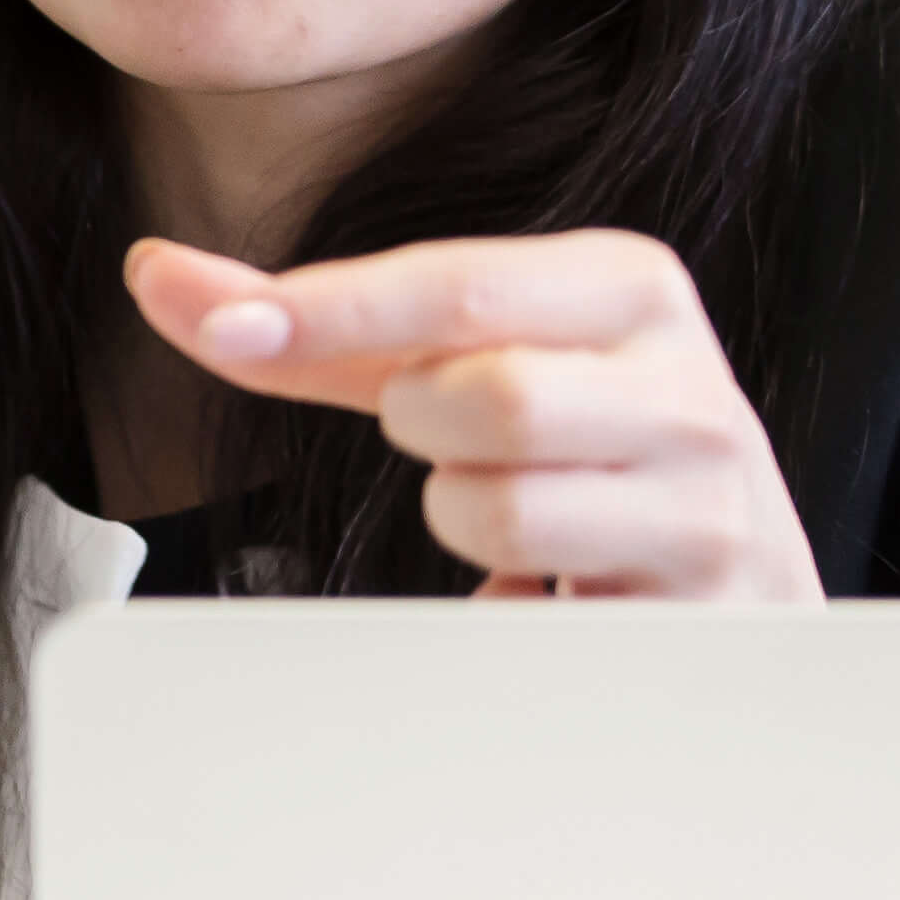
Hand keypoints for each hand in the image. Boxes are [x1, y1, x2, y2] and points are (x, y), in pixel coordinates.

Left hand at [125, 227, 823, 602]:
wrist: (738, 584)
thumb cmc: (576, 452)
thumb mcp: (470, 365)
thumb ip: (323, 332)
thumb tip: (162, 279)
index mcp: (629, 290)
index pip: (459, 284)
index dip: (325, 307)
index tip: (211, 319)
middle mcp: (688, 387)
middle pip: (486, 395)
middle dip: (424, 427)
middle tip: (455, 442)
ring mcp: (711, 510)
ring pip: (501, 509)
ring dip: (463, 519)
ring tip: (515, 514)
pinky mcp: (703, 619)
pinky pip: (535, 616)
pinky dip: (502, 604)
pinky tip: (547, 587)